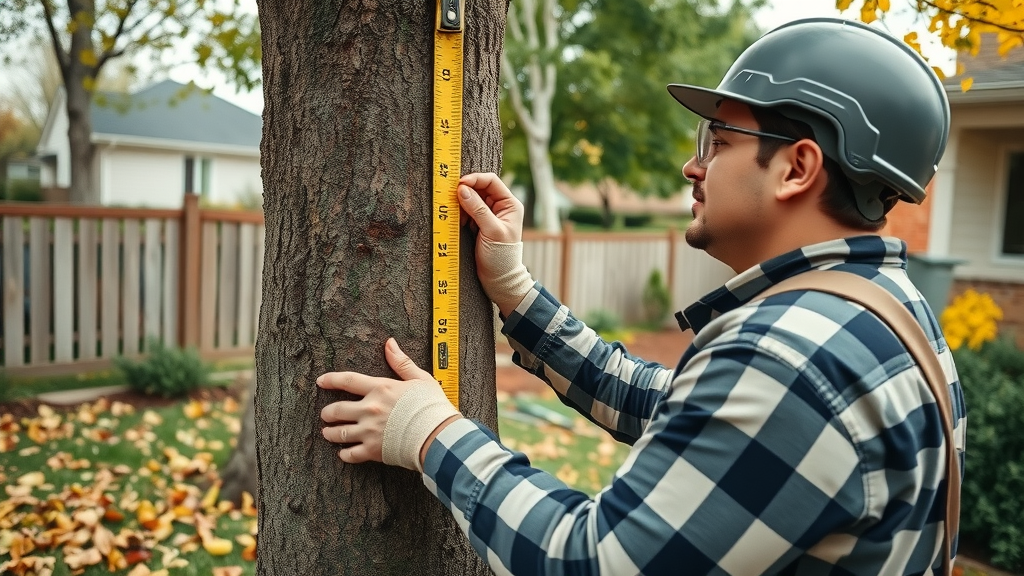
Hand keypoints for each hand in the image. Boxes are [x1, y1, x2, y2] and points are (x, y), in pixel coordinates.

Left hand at [318, 338, 460, 470]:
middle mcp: (370, 409)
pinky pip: (351, 454)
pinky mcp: (373, 450)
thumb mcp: (420, 378)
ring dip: (330, 433)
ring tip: (328, 433)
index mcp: (380, 389)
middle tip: (325, 414)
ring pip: (340, 433)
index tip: (321, 381)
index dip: (331, 380)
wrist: (438, 435)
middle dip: (328, 412)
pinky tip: (343, 453)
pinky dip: (344, 454)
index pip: (348, 381)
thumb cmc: (432, 407)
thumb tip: (390, 343)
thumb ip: (401, 362)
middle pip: (337, 409)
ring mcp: (369, 431)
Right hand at [457, 173, 533, 315]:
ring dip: (460, 202)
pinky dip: (459, 213)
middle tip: (450, 195)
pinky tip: (455, 219)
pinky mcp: (478, 223)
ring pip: (471, 199)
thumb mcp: (491, 231)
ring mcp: (488, 215)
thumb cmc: (501, 256)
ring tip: (453, 212)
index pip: (491, 182)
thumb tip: (462, 190)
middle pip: (480, 188)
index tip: (459, 184)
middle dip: (465, 191)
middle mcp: (500, 206)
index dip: (475, 179)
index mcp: (510, 204)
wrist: (498, 279)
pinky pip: (466, 211)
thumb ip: (477, 209)